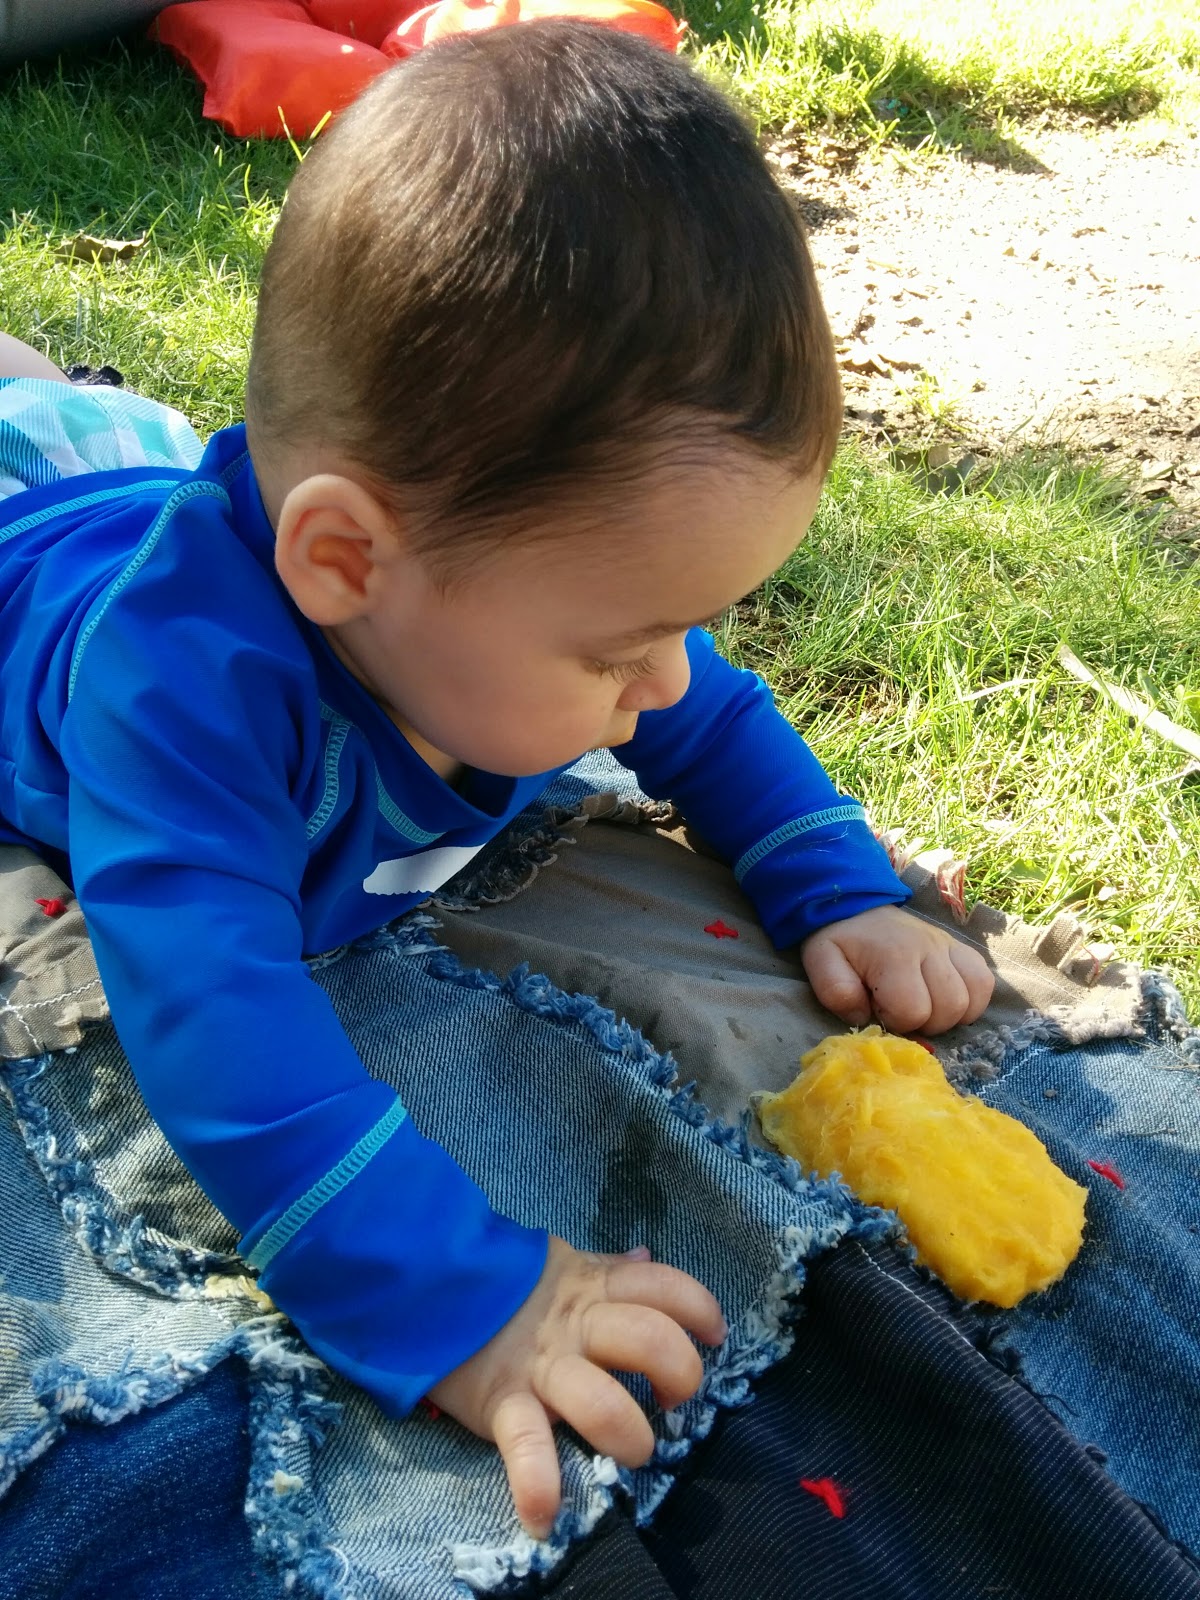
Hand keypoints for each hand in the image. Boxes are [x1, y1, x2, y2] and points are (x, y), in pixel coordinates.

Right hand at [427, 1236, 725, 1539]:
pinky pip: (527, 1447)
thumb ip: (607, 1269)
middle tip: (673, 1401)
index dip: (700, 1309)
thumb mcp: (562, 1267)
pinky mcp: (502, 1403)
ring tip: (631, 1451)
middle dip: (681, 1376)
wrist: (427, 1283)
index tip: (713, 1336)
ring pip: (602, 1402)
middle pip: (650, 1340)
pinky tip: (544, 1516)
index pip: (665, 1286)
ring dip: (629, 1436)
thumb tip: (647, 1256)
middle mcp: (577, 1325)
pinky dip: (538, 1485)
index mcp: (595, 1288)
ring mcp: (542, 1366)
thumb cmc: (508, 1286)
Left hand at [801, 903, 993, 1034]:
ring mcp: (948, 946)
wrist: (857, 906)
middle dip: (925, 1023)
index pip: (913, 1010)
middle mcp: (929, 948)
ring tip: (923, 1008)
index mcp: (894, 954)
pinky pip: (984, 983)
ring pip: (971, 998)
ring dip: (949, 1015)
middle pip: (949, 1007)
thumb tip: (862, 1018)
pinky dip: (971, 1001)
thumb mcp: (821, 962)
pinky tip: (945, 1001)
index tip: (879, 1010)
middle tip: (902, 1013)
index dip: (896, 1021)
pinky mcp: (961, 948)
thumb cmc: (842, 941)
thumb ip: (835, 992)